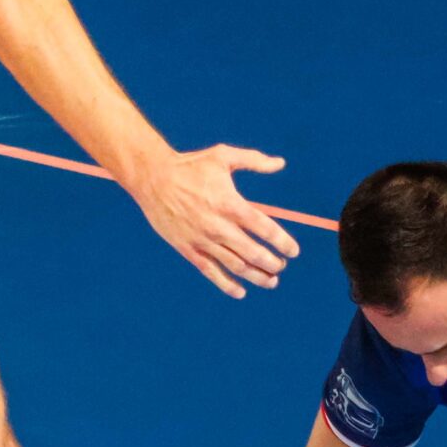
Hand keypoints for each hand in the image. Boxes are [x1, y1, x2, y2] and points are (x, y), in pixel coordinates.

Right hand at [128, 146, 300, 297]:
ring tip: (271, 281)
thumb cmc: (190, 165)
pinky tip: (241, 291)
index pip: (265, 228)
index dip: (283, 242)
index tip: (294, 251)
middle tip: (281, 266)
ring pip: (236, 266)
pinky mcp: (188, 249)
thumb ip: (254, 161)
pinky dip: (227, 284)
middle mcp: (219, 226)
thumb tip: (280, 163)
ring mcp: (203, 240)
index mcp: (231, 204)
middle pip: (253, 252)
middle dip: (273, 263)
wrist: (153, 178)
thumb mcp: (223, 155)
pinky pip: (211, 272)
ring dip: (256, 277)